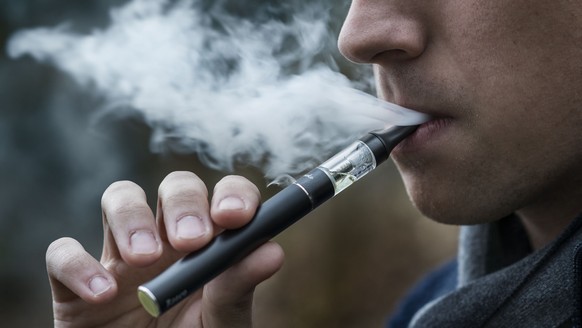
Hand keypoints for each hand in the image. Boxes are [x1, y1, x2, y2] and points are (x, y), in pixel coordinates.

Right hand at [46, 172, 283, 326]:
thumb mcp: (222, 322)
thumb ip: (239, 287)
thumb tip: (272, 251)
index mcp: (210, 245)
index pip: (226, 195)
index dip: (232, 193)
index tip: (234, 217)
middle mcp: (168, 239)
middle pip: (176, 186)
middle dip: (183, 202)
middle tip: (190, 241)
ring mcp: (120, 257)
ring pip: (119, 197)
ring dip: (133, 218)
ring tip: (144, 259)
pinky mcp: (75, 282)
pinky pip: (63, 252)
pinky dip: (78, 265)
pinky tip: (104, 294)